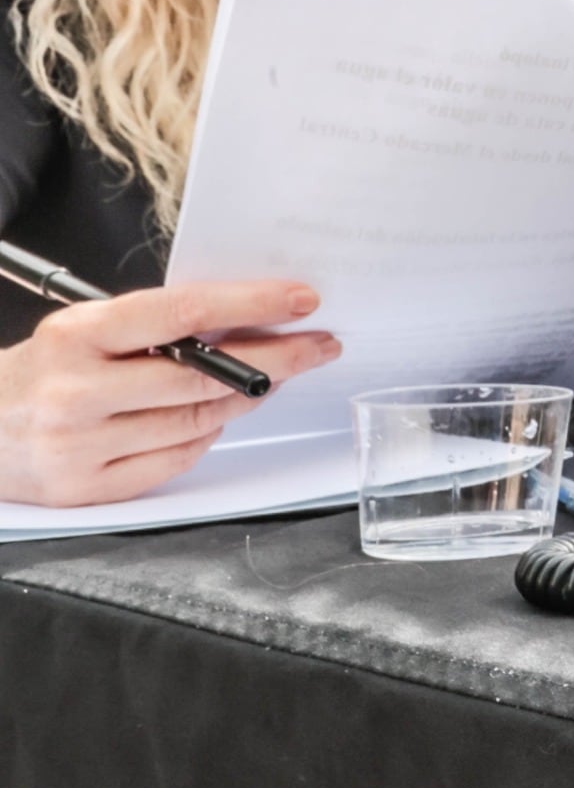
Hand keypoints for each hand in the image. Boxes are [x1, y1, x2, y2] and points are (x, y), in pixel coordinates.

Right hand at [0, 280, 339, 507]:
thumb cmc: (41, 371)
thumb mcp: (82, 330)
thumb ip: (152, 327)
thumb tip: (243, 320)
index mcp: (76, 336)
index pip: (183, 314)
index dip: (250, 305)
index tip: (300, 299)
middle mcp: (76, 392)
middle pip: (202, 376)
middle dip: (275, 358)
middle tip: (317, 344)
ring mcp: (80, 446)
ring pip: (196, 421)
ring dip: (245, 397)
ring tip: (270, 379)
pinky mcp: (89, 488)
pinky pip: (175, 459)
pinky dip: (204, 436)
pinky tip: (212, 418)